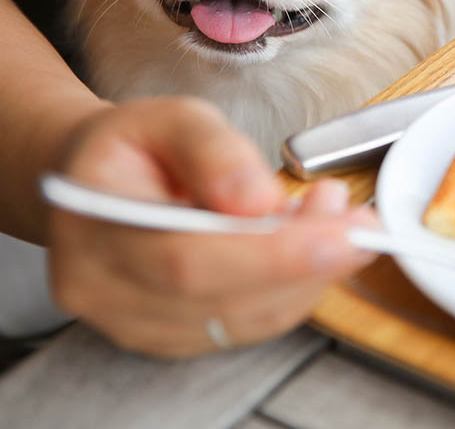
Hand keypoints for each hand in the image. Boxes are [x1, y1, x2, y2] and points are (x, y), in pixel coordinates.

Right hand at [47, 97, 375, 357]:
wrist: (94, 182)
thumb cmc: (132, 147)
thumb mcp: (168, 116)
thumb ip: (213, 150)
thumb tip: (258, 199)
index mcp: (94, 226)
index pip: (188, 260)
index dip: (272, 255)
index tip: (342, 234)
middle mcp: (105, 291)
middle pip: (222, 299)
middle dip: (307, 262)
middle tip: (360, 223)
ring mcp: (136, 324)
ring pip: (245, 319)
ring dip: (309, 273)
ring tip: (332, 216)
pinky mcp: (173, 337)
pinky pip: (248, 324)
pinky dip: (292, 286)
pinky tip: (307, 242)